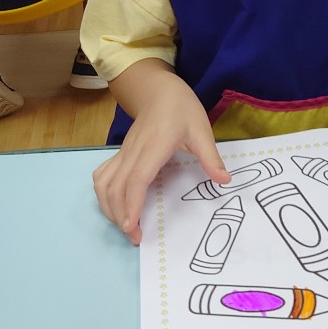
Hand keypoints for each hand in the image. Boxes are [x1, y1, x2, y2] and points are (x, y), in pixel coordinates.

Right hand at [93, 76, 230, 243]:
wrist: (158, 90)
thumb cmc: (181, 108)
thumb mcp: (201, 130)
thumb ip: (211, 157)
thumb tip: (224, 181)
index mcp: (154, 146)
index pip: (137, 179)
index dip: (131, 204)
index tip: (131, 227)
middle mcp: (133, 151)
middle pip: (115, 187)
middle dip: (120, 216)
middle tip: (135, 238)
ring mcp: (123, 153)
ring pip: (104, 183)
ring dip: (108, 208)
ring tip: (125, 226)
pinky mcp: (119, 154)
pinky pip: (103, 175)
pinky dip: (103, 195)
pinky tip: (114, 207)